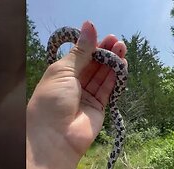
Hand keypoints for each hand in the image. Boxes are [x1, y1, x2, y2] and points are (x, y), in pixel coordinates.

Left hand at [27, 21, 127, 159]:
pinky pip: (109, 88)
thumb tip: (90, 26)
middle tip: (117, 42)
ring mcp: (87, 96)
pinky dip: (116, 77)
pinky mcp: (99, 106)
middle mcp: (74, 84)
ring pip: (103, 75)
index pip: (80, 56)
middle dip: (105, 52)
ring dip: (112, 62)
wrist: (55, 137)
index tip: (105, 36)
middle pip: (93, 64)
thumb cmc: (52, 100)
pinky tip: (122, 65)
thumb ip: (81, 51)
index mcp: (61, 74)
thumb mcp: (63, 70)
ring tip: (122, 49)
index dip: (92, 45)